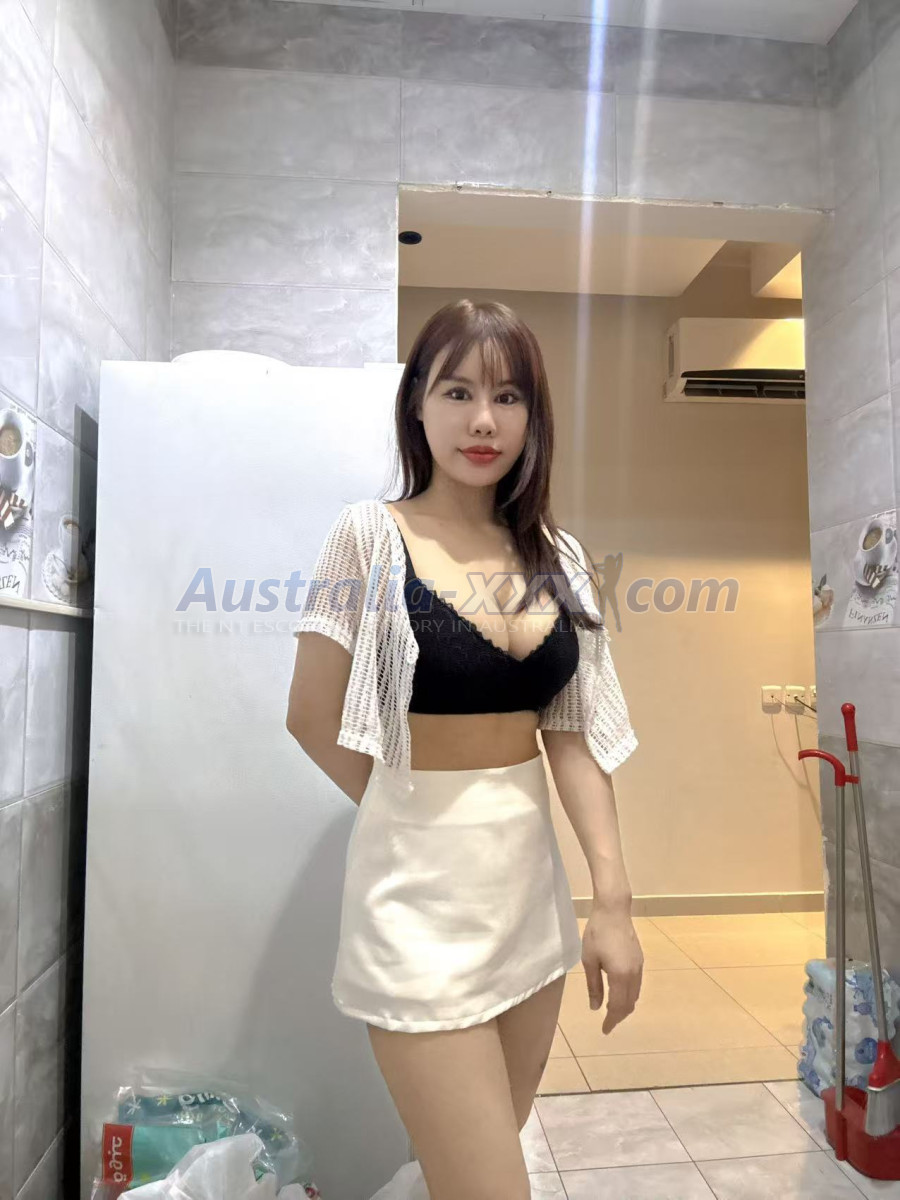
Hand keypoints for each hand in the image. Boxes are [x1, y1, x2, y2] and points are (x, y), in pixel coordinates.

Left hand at [582, 906, 643, 1033]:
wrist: (613, 910)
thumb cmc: (597, 934)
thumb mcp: (589, 961)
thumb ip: (593, 986)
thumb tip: (596, 1007)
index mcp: (620, 976)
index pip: (618, 1006)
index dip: (612, 1020)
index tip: (604, 1030)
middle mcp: (634, 974)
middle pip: (629, 1004)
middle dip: (619, 1016)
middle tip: (607, 1023)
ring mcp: (639, 967)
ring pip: (635, 995)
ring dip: (625, 1006)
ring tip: (612, 1011)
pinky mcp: (640, 960)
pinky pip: (636, 985)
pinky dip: (629, 995)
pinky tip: (619, 993)